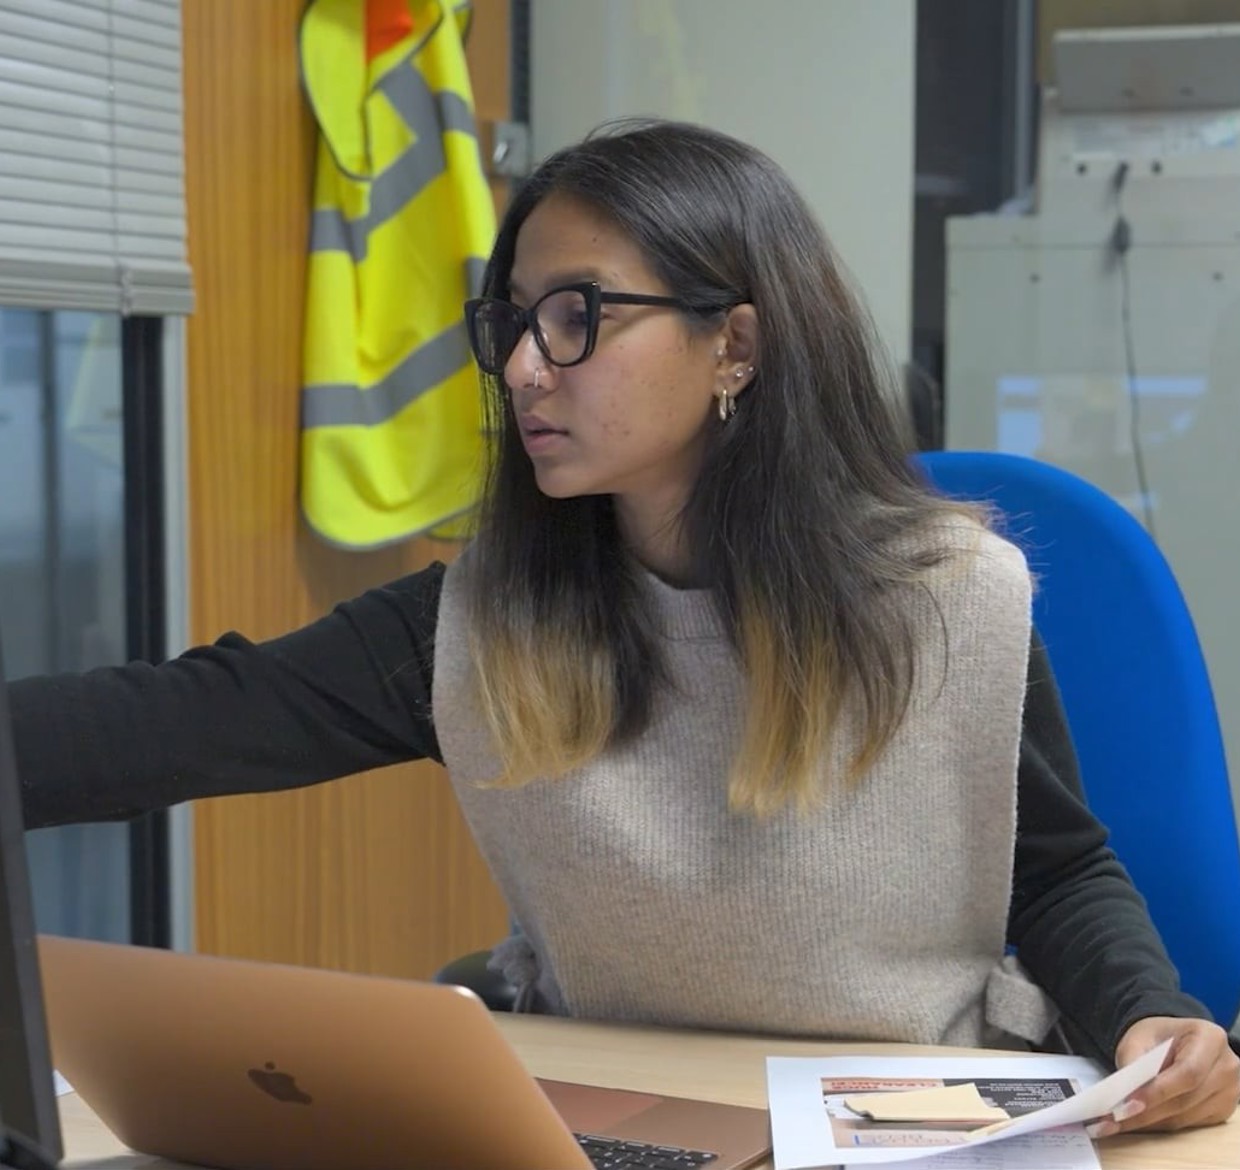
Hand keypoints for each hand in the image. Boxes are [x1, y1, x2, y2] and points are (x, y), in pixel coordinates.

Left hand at [1088, 1016, 1239, 1136]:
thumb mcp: (1139, 1037)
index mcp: (1210, 1038)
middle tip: (1115, 1119)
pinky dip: (1162, 1124)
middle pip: (1187, 1099)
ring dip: (1152, 1123)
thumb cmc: (1157, 1036)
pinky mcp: (1223, 1110)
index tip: (1129, 1103)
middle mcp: (1227, 1066)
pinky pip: (1190, 1124)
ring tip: (1120, 1122)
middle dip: (1148, 1112)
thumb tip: (1125, 1093)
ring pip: (1187, 1117)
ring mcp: (1229, 1091)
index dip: (1158, 1091)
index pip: (1188, 1072)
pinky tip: (1140, 1121)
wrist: (1173, 1040)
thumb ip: (1133, 1060)